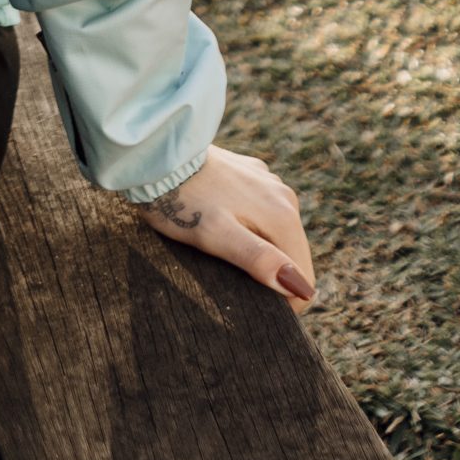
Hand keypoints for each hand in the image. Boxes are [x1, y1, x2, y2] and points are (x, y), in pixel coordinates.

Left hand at [137, 144, 317, 314]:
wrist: (157, 156)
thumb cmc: (183, 202)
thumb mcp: (217, 236)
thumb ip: (259, 259)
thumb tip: (300, 288)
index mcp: (283, 215)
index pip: (303, 278)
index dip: (282, 302)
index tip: (249, 304)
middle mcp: (284, 195)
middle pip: (291, 255)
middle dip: (269, 273)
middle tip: (228, 276)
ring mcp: (267, 182)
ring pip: (275, 234)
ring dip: (257, 250)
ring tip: (220, 249)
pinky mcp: (250, 174)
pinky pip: (260, 212)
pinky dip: (246, 226)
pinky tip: (218, 223)